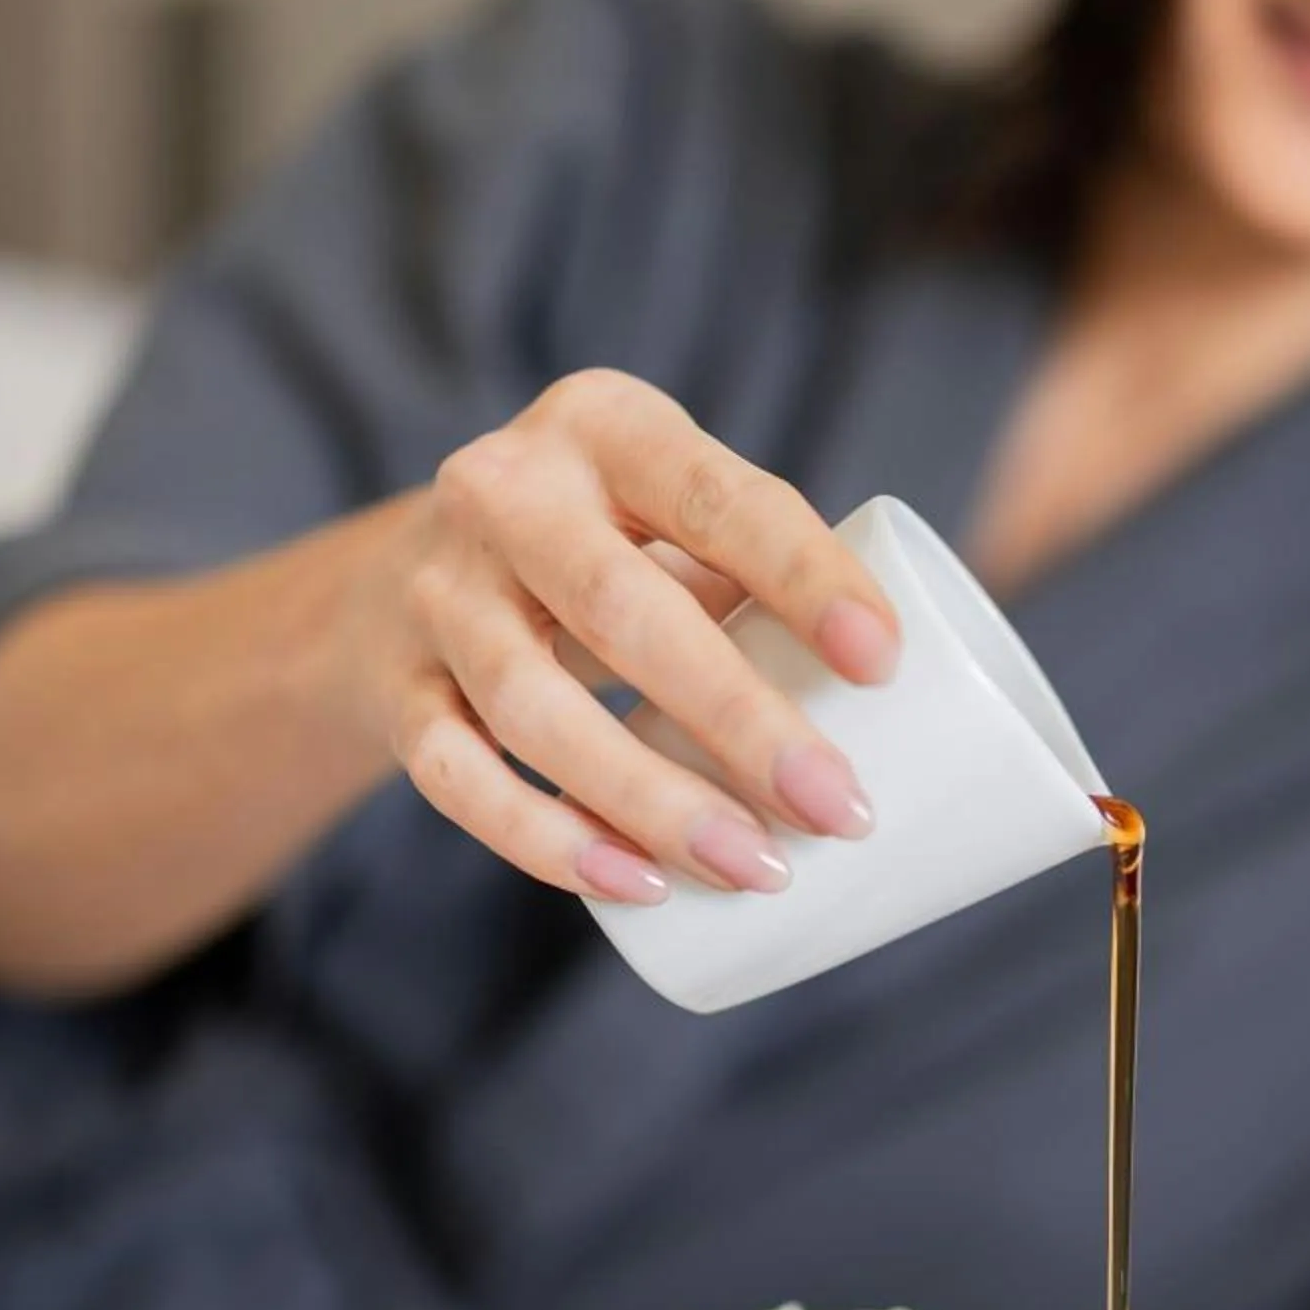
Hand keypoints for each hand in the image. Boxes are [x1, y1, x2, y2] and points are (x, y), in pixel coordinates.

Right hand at [367, 369, 900, 902]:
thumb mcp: (666, 515)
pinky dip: (544, 840)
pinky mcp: (394, 687)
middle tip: (839, 811)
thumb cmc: (601, 553)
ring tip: (755, 868)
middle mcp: (504, 491)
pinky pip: (456, 778)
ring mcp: (436, 592)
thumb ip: (759, 571)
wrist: (396, 582)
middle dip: (742, 723)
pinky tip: (630, 885)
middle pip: (623, 613)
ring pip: (535, 710)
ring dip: (652, 801)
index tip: (884, 664)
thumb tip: (916, 693)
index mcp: (605, 424)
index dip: (805, 579)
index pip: (719, 498)